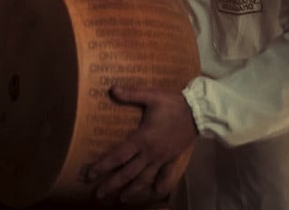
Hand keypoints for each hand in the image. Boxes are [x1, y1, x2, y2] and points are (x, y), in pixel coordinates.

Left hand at [88, 86, 197, 204]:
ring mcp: (162, 159)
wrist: (198, 111)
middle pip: (128, 173)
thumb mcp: (152, 96)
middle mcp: (150, 153)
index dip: (103, 166)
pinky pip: (165, 176)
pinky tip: (156, 193)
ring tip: (121, 200)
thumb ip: (131, 94)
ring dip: (132, 191)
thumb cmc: (173, 104)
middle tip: (98, 195)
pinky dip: (160, 186)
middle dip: (112, 185)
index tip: (90, 175)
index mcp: (142, 139)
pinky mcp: (172, 159)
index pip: (118, 156)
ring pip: (144, 179)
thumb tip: (111, 89)